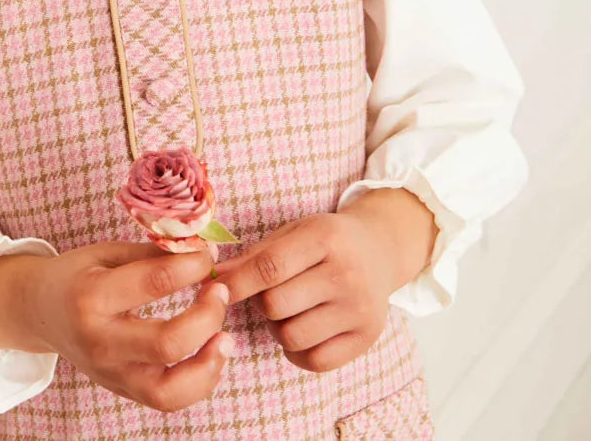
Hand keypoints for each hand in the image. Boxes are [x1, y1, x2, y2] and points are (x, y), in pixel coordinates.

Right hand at [25, 242, 234, 412]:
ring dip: (208, 364)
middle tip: (219, 291)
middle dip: (207, 316)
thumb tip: (199, 249)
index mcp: (93, 296)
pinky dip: (198, 382)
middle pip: (167, 344)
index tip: (208, 253)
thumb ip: (151, 254)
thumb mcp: (106, 253)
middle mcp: (101, 341)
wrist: (40, 312)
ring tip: (225, 337)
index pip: (155, 282)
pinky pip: (167, 399)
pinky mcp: (122, 389)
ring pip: (170, 390)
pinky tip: (211, 354)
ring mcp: (111, 373)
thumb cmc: (76, 275)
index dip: (192, 265)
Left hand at [210, 206, 406, 373]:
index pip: (270, 267)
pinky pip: (314, 361)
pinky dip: (297, 351)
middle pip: (276, 305)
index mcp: (325, 238)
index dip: (237, 283)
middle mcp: (347, 274)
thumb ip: (254, 256)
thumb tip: (214, 278)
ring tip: (289, 310)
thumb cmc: (325, 240)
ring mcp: (360, 309)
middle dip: (261, 302)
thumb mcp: (294, 232)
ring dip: (278, 327)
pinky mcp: (367, 338)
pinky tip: (303, 329)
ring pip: (292, 336)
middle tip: (269, 292)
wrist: (380, 249)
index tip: (212, 290)